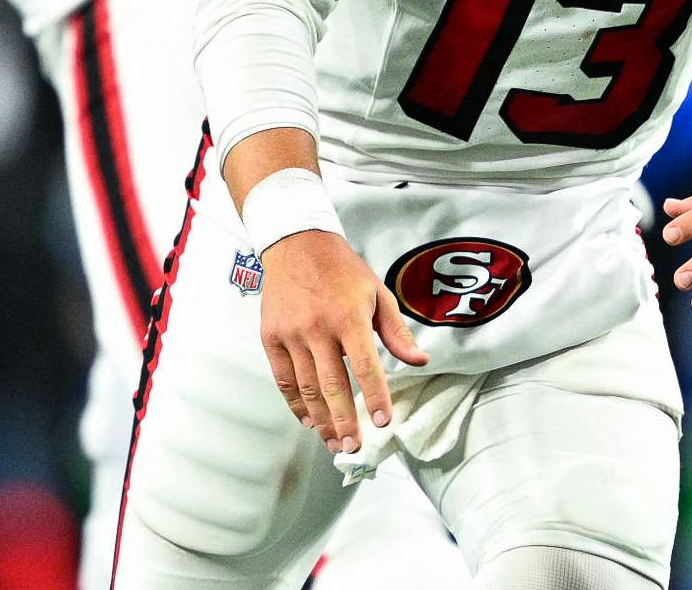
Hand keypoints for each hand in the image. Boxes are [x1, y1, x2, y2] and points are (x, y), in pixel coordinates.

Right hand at [257, 230, 429, 453]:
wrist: (297, 244)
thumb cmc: (343, 270)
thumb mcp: (378, 293)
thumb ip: (397, 331)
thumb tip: (419, 360)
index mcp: (349, 316)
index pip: (365, 365)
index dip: (375, 396)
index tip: (382, 421)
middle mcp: (318, 328)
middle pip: (332, 385)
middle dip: (344, 421)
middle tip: (354, 446)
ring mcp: (291, 334)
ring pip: (306, 388)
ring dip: (321, 420)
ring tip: (334, 441)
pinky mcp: (271, 338)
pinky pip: (284, 379)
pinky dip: (295, 404)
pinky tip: (309, 420)